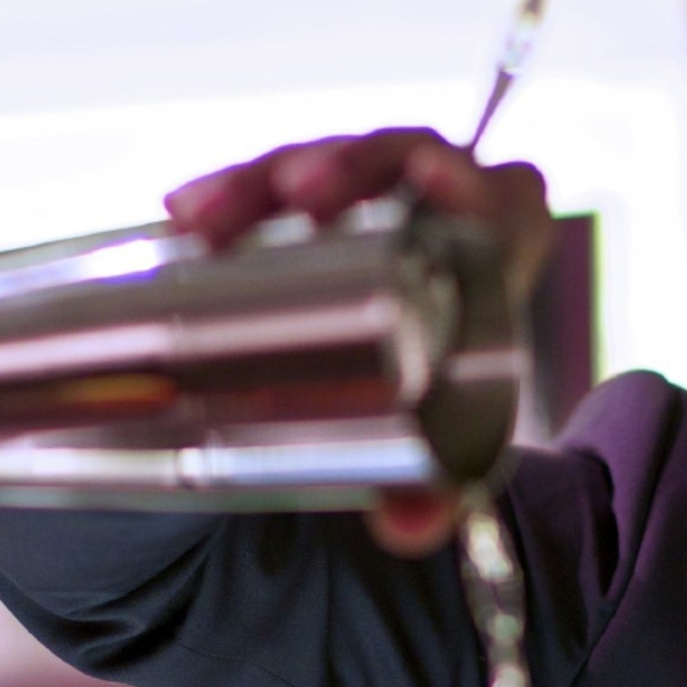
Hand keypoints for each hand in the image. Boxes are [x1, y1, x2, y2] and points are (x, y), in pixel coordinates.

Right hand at [164, 128, 548, 558]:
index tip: (432, 181)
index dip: (473, 183)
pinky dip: (227, 190)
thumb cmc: (439, 386)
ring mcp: (366, 187)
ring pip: (321, 160)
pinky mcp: (305, 189)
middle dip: (347, 165)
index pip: (504, 196)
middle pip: (401, 156)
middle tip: (300, 192)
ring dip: (264, 180)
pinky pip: (268, 176)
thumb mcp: (441, 445)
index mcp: (500, 245)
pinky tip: (182, 209)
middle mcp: (436, 199)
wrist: (395, 367)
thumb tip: (406, 531)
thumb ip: (430, 496)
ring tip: (208, 215)